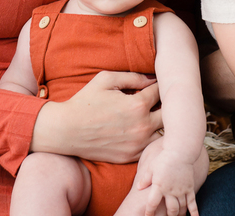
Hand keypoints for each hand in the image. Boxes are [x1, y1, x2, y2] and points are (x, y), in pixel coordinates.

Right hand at [31, 71, 161, 162]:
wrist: (66, 131)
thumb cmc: (85, 101)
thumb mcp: (106, 79)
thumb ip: (133, 77)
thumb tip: (152, 78)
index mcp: (137, 105)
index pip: (161, 92)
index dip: (160, 85)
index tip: (155, 84)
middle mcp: (142, 127)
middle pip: (169, 115)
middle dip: (165, 105)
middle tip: (156, 100)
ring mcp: (137, 145)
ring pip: (163, 134)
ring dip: (161, 124)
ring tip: (152, 115)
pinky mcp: (130, 157)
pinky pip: (150, 148)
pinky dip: (151, 139)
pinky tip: (142, 130)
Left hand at [134, 148, 200, 215]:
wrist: (180, 151)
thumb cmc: (164, 158)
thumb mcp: (151, 168)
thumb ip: (145, 179)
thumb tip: (138, 187)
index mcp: (159, 186)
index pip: (152, 204)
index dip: (150, 212)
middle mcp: (170, 191)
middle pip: (170, 209)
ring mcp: (181, 190)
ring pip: (181, 208)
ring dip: (179, 214)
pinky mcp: (189, 188)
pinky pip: (192, 202)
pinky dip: (194, 212)